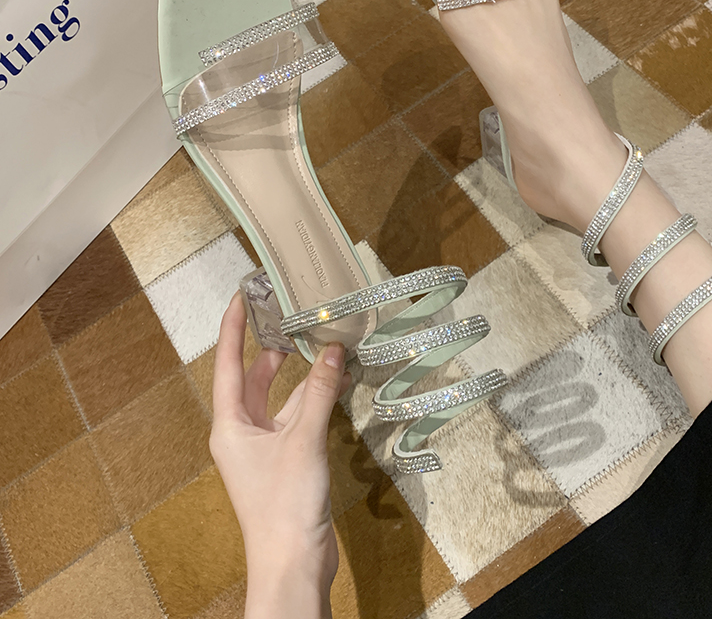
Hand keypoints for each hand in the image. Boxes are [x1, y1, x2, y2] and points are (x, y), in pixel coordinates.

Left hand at [210, 293, 351, 616]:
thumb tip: (331, 351)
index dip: (232, 329)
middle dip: (268, 349)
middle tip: (285, 318)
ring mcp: (264, 449)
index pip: (227, 364)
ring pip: (279, 400)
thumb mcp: (303, 440)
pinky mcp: (286, 462)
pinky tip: (333, 385)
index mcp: (230, 425)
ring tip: (318, 345)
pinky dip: (313, 401)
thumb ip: (318, 393)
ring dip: (298, 377)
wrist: (293, 563)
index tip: (240, 298)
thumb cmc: (284, 506)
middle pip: (253, 380)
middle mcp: (242, 433)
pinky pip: (297, 419)